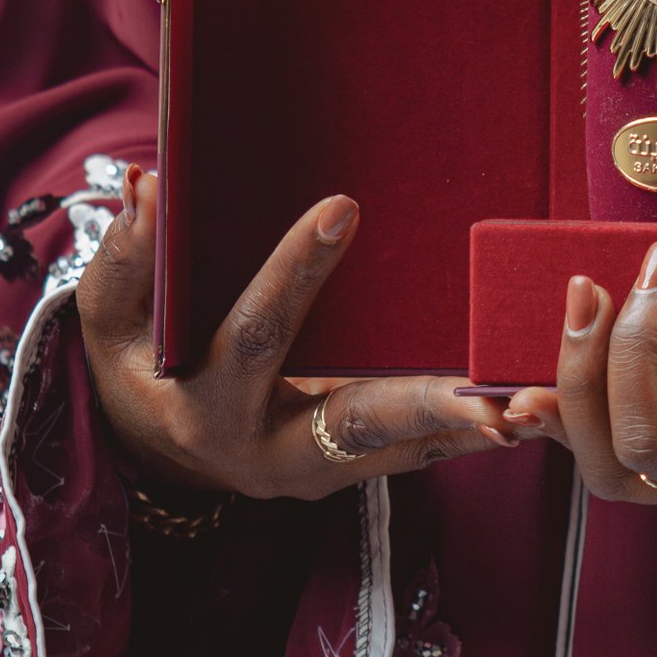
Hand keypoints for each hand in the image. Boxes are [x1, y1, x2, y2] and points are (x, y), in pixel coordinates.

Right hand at [75, 164, 522, 501]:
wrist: (159, 455)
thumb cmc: (138, 370)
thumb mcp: (113, 322)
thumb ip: (128, 258)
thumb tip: (149, 185)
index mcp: (206, 406)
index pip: (255, 336)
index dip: (293, 273)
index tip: (342, 206)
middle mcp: (271, 450)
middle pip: (357, 423)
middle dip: (426, 405)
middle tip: (490, 391)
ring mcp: (322, 471)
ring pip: (409, 449)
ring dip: (479, 425)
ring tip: (543, 402)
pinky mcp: (360, 470)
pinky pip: (425, 450)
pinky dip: (480, 427)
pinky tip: (538, 406)